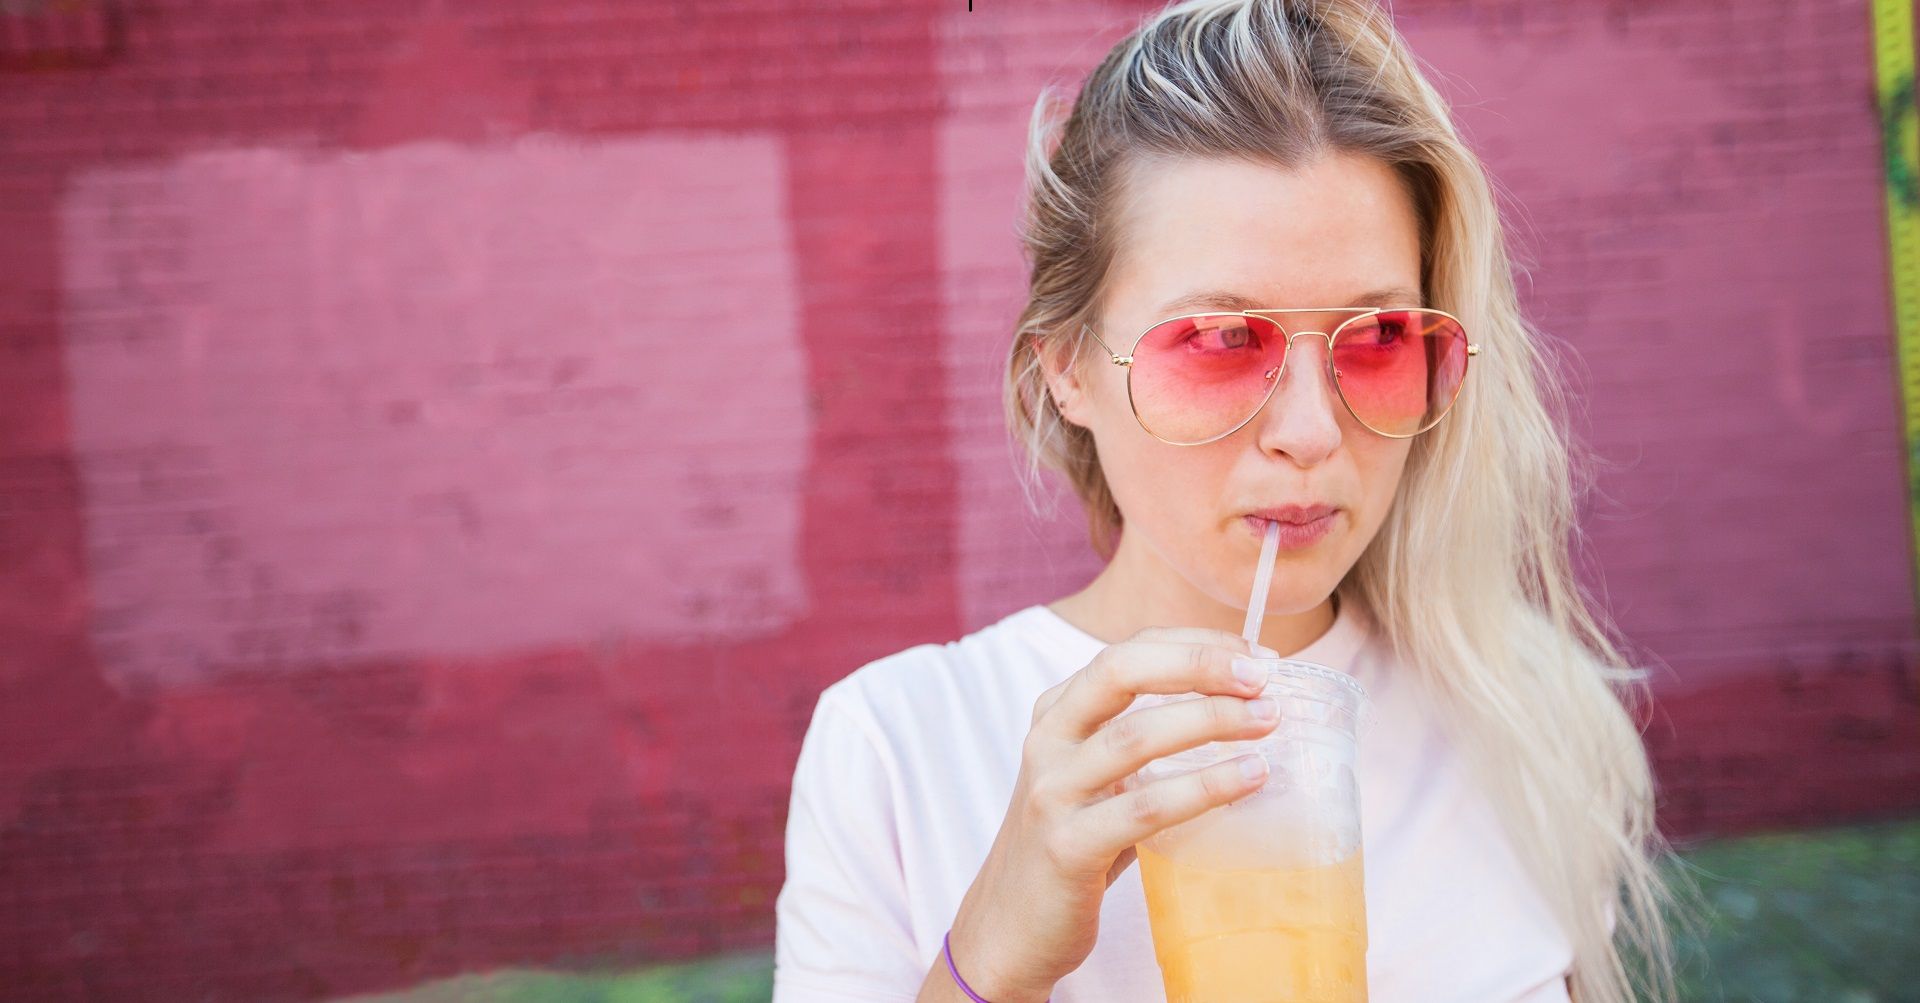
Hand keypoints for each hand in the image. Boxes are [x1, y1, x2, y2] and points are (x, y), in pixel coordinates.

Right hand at [926, 627, 1282, 1001]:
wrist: (1008, 930)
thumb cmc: (1072, 848)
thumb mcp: (1097, 779)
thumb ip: (1142, 742)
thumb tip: (1242, 712)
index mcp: (1056, 714)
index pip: (1127, 652)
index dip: (1193, 644)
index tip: (1255, 654)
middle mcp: (1047, 741)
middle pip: (1121, 672)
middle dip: (1198, 663)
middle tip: (1263, 674)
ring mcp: (1053, 793)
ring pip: (1135, 736)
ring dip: (1211, 720)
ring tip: (1268, 721)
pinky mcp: (1068, 848)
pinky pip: (1145, 808)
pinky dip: (1205, 787)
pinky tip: (1249, 778)